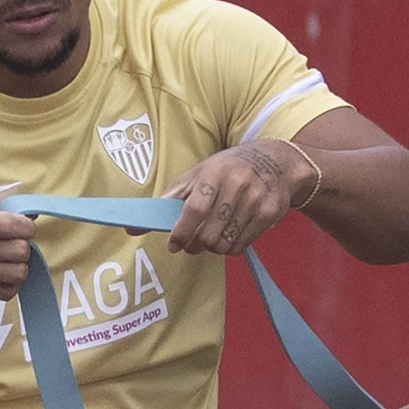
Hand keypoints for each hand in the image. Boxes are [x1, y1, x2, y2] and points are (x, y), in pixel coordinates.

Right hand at [0, 203, 34, 318]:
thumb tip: (29, 212)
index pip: (11, 223)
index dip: (26, 228)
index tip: (24, 231)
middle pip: (18, 249)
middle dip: (22, 251)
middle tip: (14, 251)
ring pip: (16, 272)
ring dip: (18, 271)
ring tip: (8, 267)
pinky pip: (4, 291)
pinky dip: (8, 287)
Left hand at [161, 140, 312, 255]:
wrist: (273, 161)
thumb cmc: (226, 169)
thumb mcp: (196, 175)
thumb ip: (169, 199)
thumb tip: (135, 225)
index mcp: (214, 173)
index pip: (194, 209)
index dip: (182, 231)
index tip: (174, 244)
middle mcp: (237, 184)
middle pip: (209, 233)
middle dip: (195, 244)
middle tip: (191, 243)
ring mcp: (256, 199)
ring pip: (225, 243)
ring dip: (212, 247)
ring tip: (211, 236)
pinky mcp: (269, 213)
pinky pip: (242, 245)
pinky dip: (230, 246)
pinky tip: (229, 234)